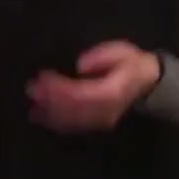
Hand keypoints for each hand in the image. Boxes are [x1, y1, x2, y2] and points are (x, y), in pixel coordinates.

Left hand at [25, 41, 159, 132]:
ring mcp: (101, 120)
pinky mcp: (96, 124)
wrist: (148, 83)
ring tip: (32, 106)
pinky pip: (74, 126)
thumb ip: (102, 57)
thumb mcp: (121, 51)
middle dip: (50, 102)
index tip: (42, 78)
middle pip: (73, 110)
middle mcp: (106, 111)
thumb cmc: (131, 63)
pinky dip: (56, 123)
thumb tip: (80, 65)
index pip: (81, 94)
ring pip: (72, 121)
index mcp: (112, 92)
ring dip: (50, 115)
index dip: (59, 89)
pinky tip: (41, 118)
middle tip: (31, 90)